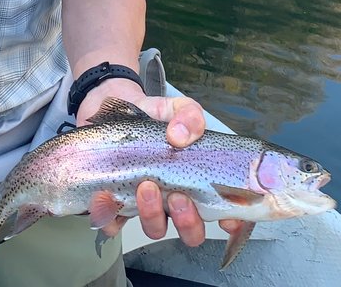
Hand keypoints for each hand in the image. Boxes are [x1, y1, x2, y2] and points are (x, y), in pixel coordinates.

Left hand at [79, 85, 244, 247]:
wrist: (113, 108)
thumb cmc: (153, 116)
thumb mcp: (176, 108)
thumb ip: (189, 116)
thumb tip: (180, 136)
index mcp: (197, 182)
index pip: (222, 212)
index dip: (232, 223)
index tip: (228, 219)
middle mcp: (174, 200)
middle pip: (190, 231)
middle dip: (187, 221)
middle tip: (178, 195)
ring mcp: (146, 206)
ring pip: (156, 229)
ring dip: (152, 214)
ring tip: (146, 185)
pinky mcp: (115, 204)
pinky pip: (112, 223)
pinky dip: (110, 215)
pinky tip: (108, 196)